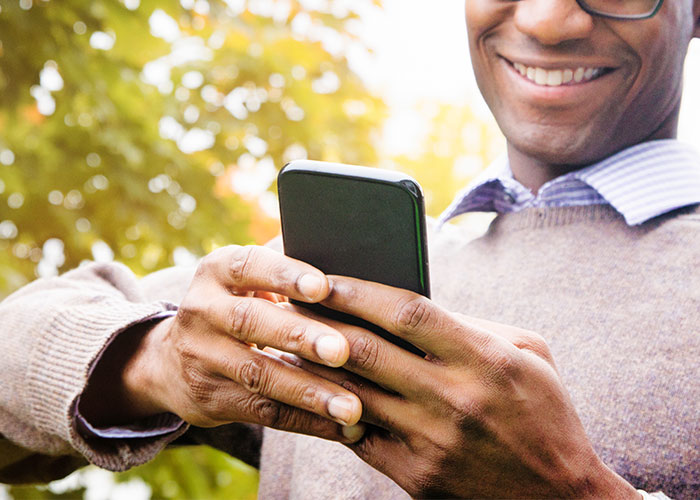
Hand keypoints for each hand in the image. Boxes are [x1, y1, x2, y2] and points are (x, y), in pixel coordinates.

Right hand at [80, 246, 363, 443]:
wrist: (169, 359)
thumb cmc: (235, 304)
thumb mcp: (246, 278)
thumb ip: (284, 261)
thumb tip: (341, 239)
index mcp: (217, 271)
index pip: (248, 266)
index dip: (284, 275)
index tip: (323, 286)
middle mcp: (201, 310)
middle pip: (250, 322)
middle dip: (298, 337)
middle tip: (342, 350)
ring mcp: (201, 358)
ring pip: (259, 376)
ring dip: (309, 392)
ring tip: (353, 407)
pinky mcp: (210, 400)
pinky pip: (264, 413)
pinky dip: (306, 421)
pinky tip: (343, 428)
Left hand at [277, 276, 638, 498]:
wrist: (559, 498)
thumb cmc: (544, 412)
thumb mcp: (528, 353)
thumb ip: (472, 326)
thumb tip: (409, 307)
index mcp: (485, 359)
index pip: (408, 312)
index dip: (360, 290)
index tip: (325, 277)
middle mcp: (455, 399)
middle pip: (369, 350)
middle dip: (321, 321)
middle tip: (288, 300)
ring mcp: (432, 442)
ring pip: (353, 394)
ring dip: (313, 365)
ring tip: (286, 341)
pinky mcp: (416, 477)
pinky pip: (358, 437)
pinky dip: (331, 409)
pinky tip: (311, 389)